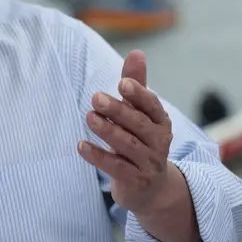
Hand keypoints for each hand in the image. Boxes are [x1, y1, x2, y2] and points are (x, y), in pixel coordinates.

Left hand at [77, 50, 174, 215]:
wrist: (151, 188)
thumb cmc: (141, 140)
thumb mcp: (139, 114)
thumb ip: (136, 85)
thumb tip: (136, 52)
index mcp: (160, 122)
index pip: (152, 106)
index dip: (139, 94)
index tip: (122, 83)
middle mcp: (159, 142)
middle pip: (138, 124)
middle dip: (118, 110)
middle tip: (95, 97)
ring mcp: (148, 164)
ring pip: (128, 145)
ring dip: (108, 131)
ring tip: (89, 117)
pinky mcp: (135, 182)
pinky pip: (116, 168)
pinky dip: (98, 157)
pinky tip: (81, 146)